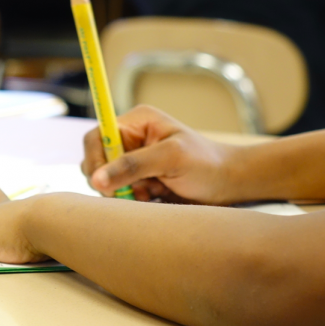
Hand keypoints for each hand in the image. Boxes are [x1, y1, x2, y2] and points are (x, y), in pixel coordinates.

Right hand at [81, 105, 239, 204]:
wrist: (229, 184)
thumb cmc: (206, 164)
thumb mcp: (171, 158)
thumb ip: (132, 165)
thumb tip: (96, 178)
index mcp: (136, 123)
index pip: (97, 137)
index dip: (95, 159)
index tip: (102, 181)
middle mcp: (130, 141)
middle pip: (96, 162)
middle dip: (109, 181)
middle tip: (133, 192)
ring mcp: (133, 163)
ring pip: (106, 182)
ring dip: (123, 193)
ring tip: (150, 193)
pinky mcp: (138, 182)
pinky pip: (120, 195)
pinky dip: (131, 202)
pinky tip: (153, 199)